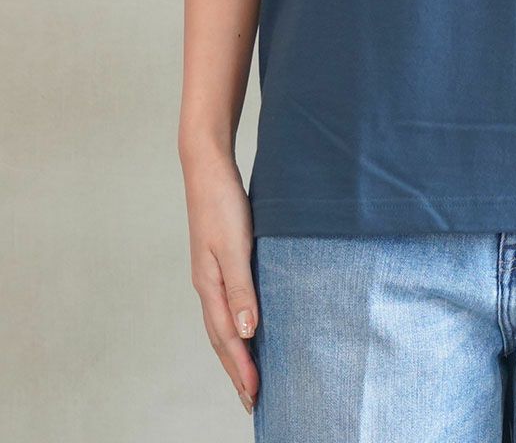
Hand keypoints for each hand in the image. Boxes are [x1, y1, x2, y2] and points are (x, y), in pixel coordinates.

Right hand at [183, 153, 259, 414]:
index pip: (226, 338)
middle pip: (221, 337)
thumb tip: (246, 332)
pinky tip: (247, 326)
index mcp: (210, 285)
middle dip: (236, 370)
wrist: (207, 167)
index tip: (255, 397)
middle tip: (252, 401)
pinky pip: (227, 303)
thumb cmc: (222, 203)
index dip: (241, 368)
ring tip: (248, 374)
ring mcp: (211, 272)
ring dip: (235, 352)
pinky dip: (236, 324)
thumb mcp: (234, 245)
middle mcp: (208, 284)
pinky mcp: (220, 259)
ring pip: (222, 323)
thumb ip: (241, 287)